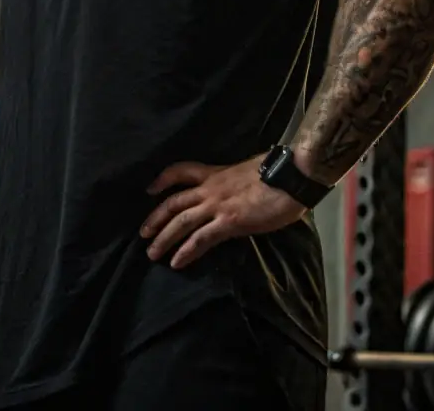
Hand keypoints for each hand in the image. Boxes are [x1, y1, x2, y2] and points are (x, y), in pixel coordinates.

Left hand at [141, 154, 306, 269]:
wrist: (290, 177)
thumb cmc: (276, 171)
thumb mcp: (247, 170)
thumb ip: (235, 181)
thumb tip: (238, 188)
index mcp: (215, 173)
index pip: (180, 171)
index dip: (162, 180)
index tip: (150, 189)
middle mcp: (210, 188)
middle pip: (173, 202)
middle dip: (155, 218)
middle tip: (143, 233)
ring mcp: (217, 205)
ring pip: (181, 221)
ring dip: (164, 238)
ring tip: (152, 254)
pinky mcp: (229, 222)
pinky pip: (201, 239)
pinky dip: (186, 252)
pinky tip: (176, 263)